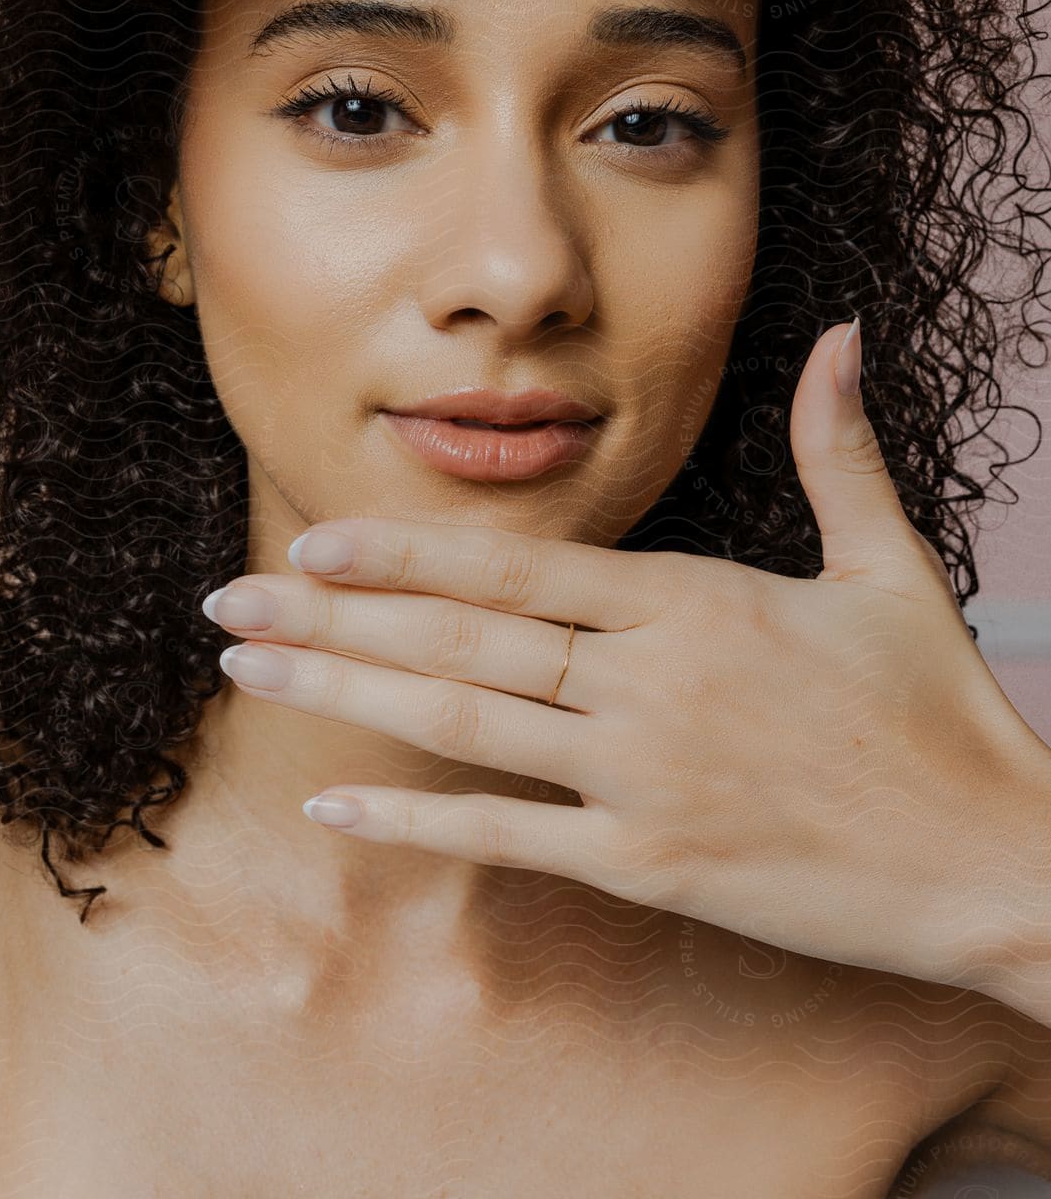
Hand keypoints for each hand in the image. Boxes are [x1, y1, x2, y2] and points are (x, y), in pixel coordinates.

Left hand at [209, 317, 1043, 990]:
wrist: (996, 862)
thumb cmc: (939, 710)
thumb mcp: (888, 564)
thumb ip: (835, 450)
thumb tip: (842, 334)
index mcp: (695, 602)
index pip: (520, 565)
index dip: (407, 553)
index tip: (313, 538)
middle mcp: (650, 683)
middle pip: (461, 639)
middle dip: (332, 616)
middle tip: (225, 601)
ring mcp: (643, 778)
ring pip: (462, 726)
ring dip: (343, 695)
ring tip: (248, 673)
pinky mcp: (651, 865)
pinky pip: (508, 838)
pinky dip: (415, 821)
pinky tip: (333, 800)